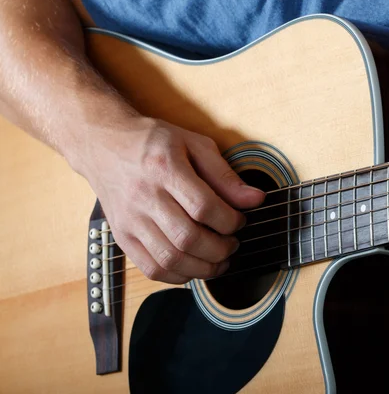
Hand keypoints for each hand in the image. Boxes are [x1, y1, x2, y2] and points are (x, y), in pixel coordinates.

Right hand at [77, 117, 264, 282]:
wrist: (102, 144)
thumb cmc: (152, 142)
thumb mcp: (194, 144)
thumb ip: (225, 174)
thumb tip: (256, 199)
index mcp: (164, 168)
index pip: (203, 206)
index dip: (230, 220)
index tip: (240, 220)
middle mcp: (144, 196)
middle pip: (187, 238)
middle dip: (220, 249)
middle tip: (233, 244)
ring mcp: (130, 220)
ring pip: (170, 259)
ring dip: (203, 268)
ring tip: (220, 260)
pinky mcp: (122, 237)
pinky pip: (152, 269)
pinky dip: (179, 275)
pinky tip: (194, 266)